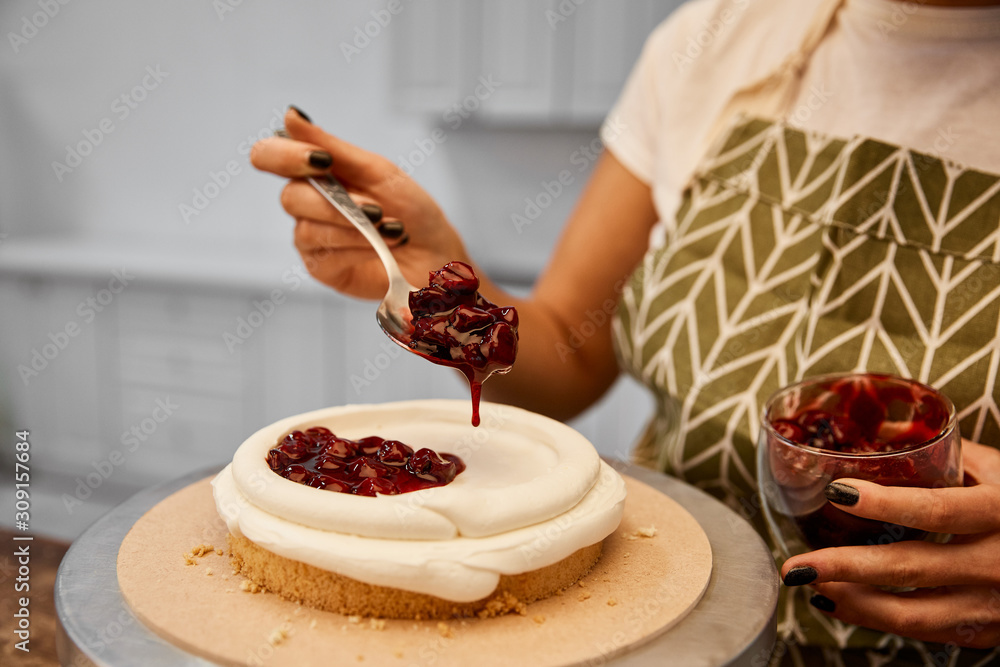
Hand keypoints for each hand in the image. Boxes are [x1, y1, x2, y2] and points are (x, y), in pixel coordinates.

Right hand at [250, 107, 468, 298]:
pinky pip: (325, 254)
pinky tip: (383, 245)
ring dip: (355, 227)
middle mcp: (305, 204)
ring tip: (392, 229)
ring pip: (309, 229)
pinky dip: (358, 246)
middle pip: (290, 197)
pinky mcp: (322, 268)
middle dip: (336, 203)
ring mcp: (310, 237)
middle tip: (375, 208)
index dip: (284, 155)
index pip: (269, 155)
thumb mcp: (376, 171)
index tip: (322, 161)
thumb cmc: (409, 209)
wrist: (435, 253)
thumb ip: (331, 146)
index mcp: (314, 172)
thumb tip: (290, 115)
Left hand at [780, 440, 999, 648]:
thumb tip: (884, 430)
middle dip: (844, 567)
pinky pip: (923, 631)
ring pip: (912, 614)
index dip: (885, 502)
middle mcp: (998, 562)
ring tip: (808, 582)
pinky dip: (875, 619)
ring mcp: (993, 604)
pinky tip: (840, 602)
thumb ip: (950, 454)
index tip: (837, 491)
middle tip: (798, 563)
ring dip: (852, 601)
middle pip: (912, 568)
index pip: (937, 508)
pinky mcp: (986, 633)